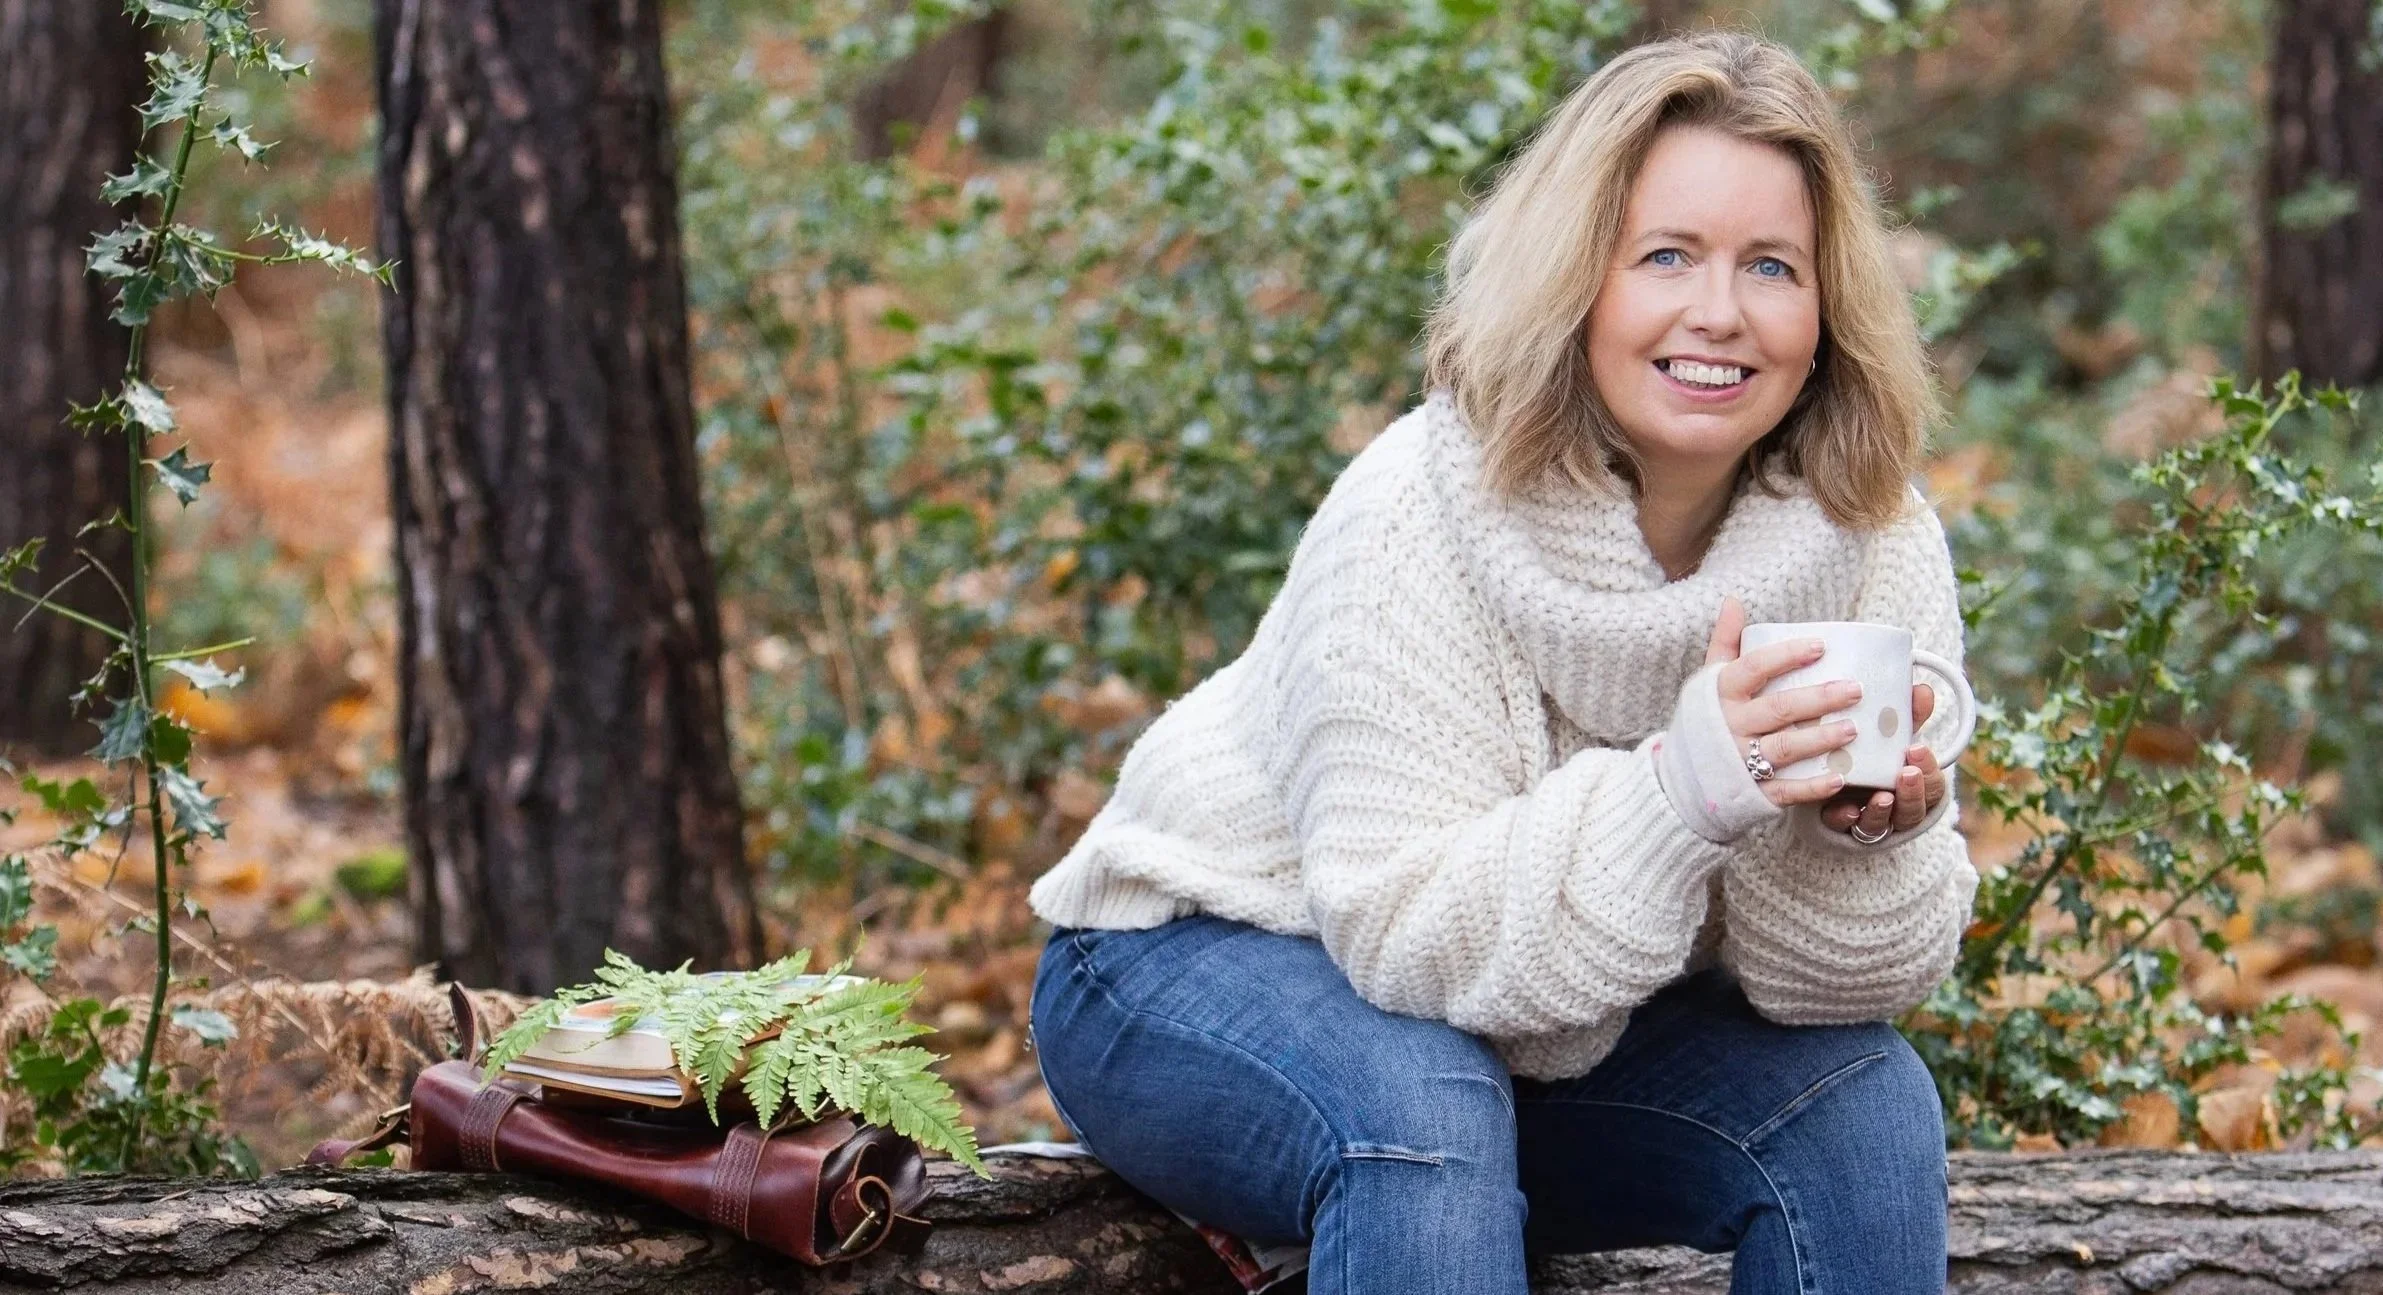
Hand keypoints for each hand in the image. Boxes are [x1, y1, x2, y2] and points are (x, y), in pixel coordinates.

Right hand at [1703, 595, 1861, 808]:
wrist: (1682, 778)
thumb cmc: (1706, 720)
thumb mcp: (1709, 680)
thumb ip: (1725, 642)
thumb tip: (1733, 600)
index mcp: (1722, 694)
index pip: (1754, 668)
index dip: (1786, 656)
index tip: (1820, 647)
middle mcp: (1730, 726)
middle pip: (1778, 708)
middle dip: (1818, 699)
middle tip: (1855, 689)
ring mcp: (1740, 762)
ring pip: (1784, 748)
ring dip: (1820, 739)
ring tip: (1853, 729)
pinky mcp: (1752, 793)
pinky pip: (1784, 790)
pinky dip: (1812, 787)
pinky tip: (1840, 777)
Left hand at [1816, 683, 1947, 838]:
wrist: (1825, 772)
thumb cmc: (1872, 751)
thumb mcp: (1890, 735)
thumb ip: (1907, 717)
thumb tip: (1922, 690)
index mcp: (1914, 786)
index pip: (1932, 784)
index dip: (1929, 770)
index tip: (1917, 749)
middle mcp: (1895, 808)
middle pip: (1914, 811)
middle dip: (1912, 793)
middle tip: (1906, 772)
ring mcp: (1869, 819)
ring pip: (1883, 825)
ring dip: (1883, 811)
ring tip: (1881, 796)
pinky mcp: (1839, 824)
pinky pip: (1844, 829)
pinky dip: (1846, 819)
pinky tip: (1846, 809)